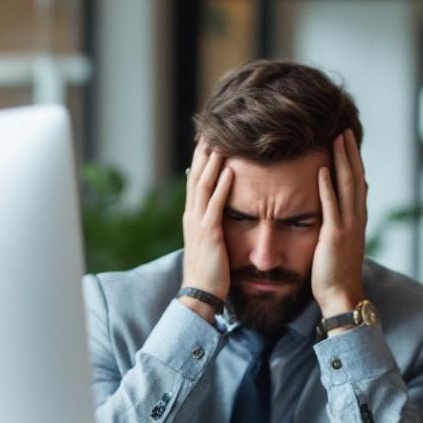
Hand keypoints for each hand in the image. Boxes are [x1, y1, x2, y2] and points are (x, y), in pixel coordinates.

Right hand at [179, 139, 233, 319]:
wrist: (200, 293)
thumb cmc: (209, 270)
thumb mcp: (209, 242)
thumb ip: (210, 224)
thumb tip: (215, 211)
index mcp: (192, 217)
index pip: (195, 181)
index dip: (201, 159)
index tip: (208, 140)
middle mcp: (192, 216)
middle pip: (196, 176)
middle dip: (203, 153)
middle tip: (210, 130)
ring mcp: (199, 223)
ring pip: (203, 186)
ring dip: (212, 163)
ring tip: (220, 142)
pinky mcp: (210, 234)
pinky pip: (216, 205)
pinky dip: (222, 187)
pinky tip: (230, 171)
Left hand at [313, 130, 367, 318]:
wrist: (341, 295)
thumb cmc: (336, 272)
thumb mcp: (341, 242)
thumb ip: (341, 221)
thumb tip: (340, 206)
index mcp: (357, 219)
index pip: (358, 182)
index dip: (354, 159)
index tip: (347, 139)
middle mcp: (356, 218)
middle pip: (355, 177)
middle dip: (350, 152)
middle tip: (344, 128)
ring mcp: (347, 226)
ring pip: (347, 186)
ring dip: (342, 160)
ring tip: (337, 138)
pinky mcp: (334, 235)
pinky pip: (331, 206)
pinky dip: (327, 187)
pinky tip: (322, 169)